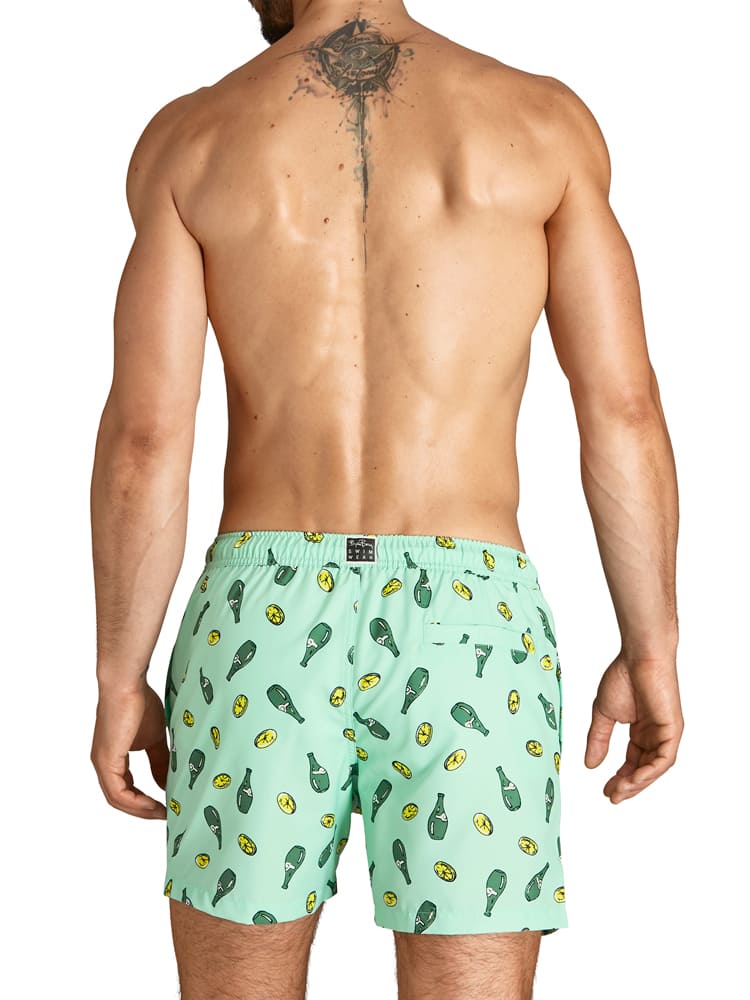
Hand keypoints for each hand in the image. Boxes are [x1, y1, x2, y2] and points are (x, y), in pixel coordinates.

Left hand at [91, 682, 168, 818]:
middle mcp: (103, 764)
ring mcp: (102, 764)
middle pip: (121, 799)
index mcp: (113, 759)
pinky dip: (136, 802)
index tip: (166, 805)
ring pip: (118, 799)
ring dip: (141, 810)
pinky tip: (153, 804)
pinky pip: (118, 793)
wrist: (127, 684)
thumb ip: (159, 761)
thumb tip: (166, 783)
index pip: (126, 789)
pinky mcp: (105, 761)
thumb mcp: (154, 739)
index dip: (144, 801)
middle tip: (166, 815)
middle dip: (143, 810)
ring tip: (163, 813)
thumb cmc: (139, 702)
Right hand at [584, 652, 683, 802]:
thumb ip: (598, 739)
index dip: (620, 777)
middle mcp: (655, 735)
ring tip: (619, 791)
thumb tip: (589, 765)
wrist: (638, 657)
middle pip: (643, 768)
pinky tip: (634, 779)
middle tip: (612, 796)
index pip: (632, 761)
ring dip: (637, 783)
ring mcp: (665, 733)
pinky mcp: (673, 730)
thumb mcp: (604, 714)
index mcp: (640, 731)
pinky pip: (664, 759)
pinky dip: (649, 772)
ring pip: (654, 768)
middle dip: (628, 785)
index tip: (606, 790)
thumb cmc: (622, 677)